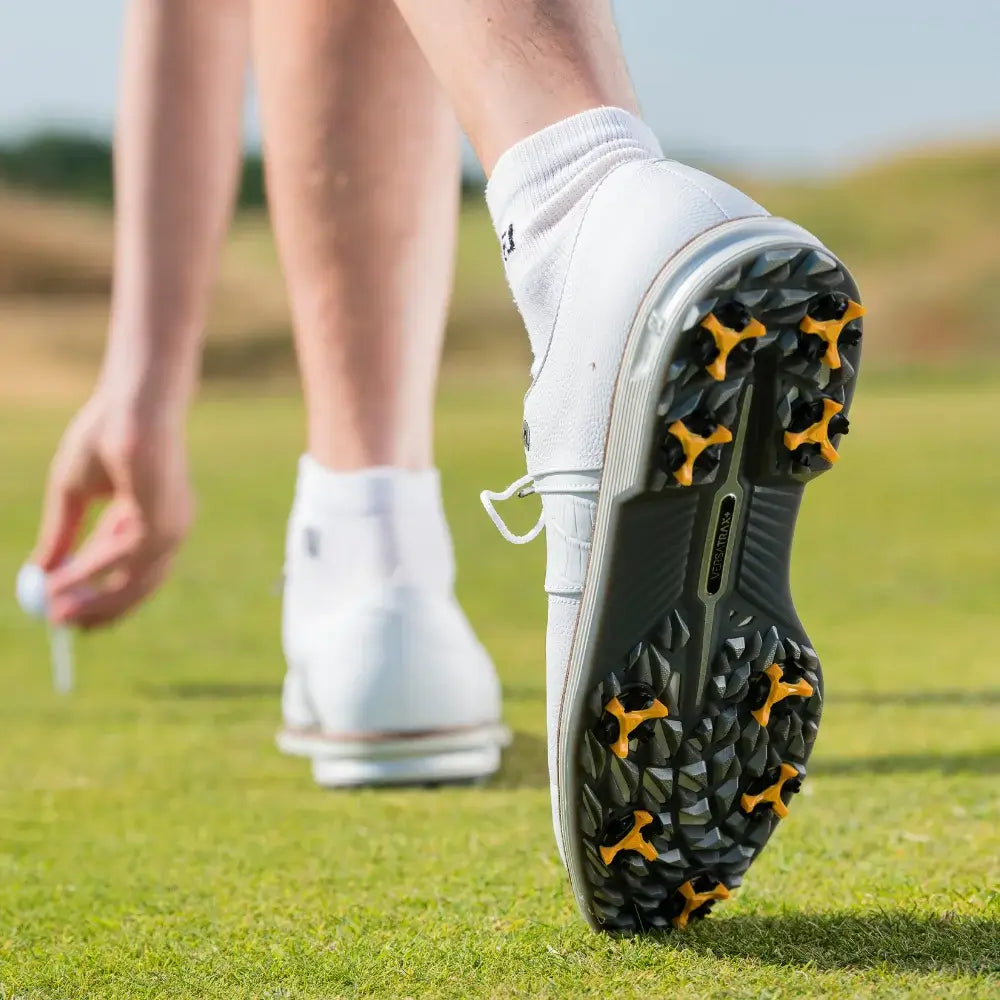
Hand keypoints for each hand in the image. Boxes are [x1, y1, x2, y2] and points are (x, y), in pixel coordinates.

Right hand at [32, 394, 193, 627]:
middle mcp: (167, 528)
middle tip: (62, 624)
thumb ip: (63, 533)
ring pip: (133, 579)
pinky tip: (62, 582)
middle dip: (99, 608)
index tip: (68, 613)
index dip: (101, 596)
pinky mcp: (163, 520)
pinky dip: (92, 574)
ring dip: (94, 599)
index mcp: (150, 518)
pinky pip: (124, 559)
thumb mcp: (72, 492)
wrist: (130, 403)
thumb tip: (41, 571)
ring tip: (57, 611)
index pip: (132, 572)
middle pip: (138, 585)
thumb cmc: (104, 435)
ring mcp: (169, 526)